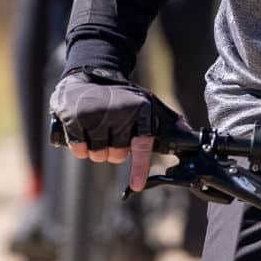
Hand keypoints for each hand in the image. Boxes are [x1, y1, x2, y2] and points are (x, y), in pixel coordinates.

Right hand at [50, 68, 179, 190]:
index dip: (139, 167)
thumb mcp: (148, 103)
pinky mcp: (74, 117)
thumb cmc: (122, 96)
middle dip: (115, 153)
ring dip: (97, 151)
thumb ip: (168, 119)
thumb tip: (186, 134)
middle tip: (113, 136)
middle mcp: (119, 112)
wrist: (89, 75)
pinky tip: (83, 133)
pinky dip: (80, 148)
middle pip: (117, 155)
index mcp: (140, 110)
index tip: (137, 185)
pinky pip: (79, 149)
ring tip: (98, 131)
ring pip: (97, 154)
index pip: (141, 144)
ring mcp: (95, 114)